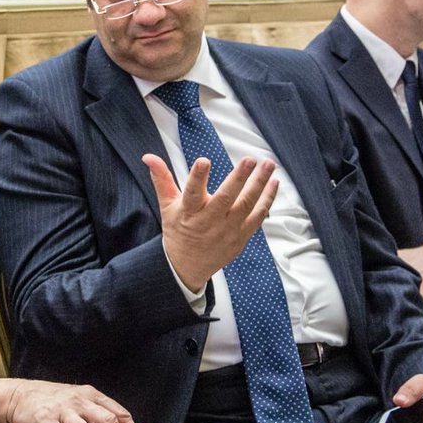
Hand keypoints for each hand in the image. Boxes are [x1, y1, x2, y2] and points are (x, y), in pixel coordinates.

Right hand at [143, 153, 277, 293]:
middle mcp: (209, 221)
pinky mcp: (241, 237)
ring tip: (268, 165)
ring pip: (246, 205)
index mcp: (189, 212)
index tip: (204, 160)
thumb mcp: (167, 205)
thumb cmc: (178, 230)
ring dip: (259, 184)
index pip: (192, 192)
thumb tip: (149, 156)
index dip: (197, 177)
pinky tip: (273, 183)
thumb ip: (162, 179)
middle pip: (226, 198)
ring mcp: (227, 230)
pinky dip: (267, 200)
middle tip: (249, 160)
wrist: (188, 266)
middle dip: (239, 178)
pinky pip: (257, 217)